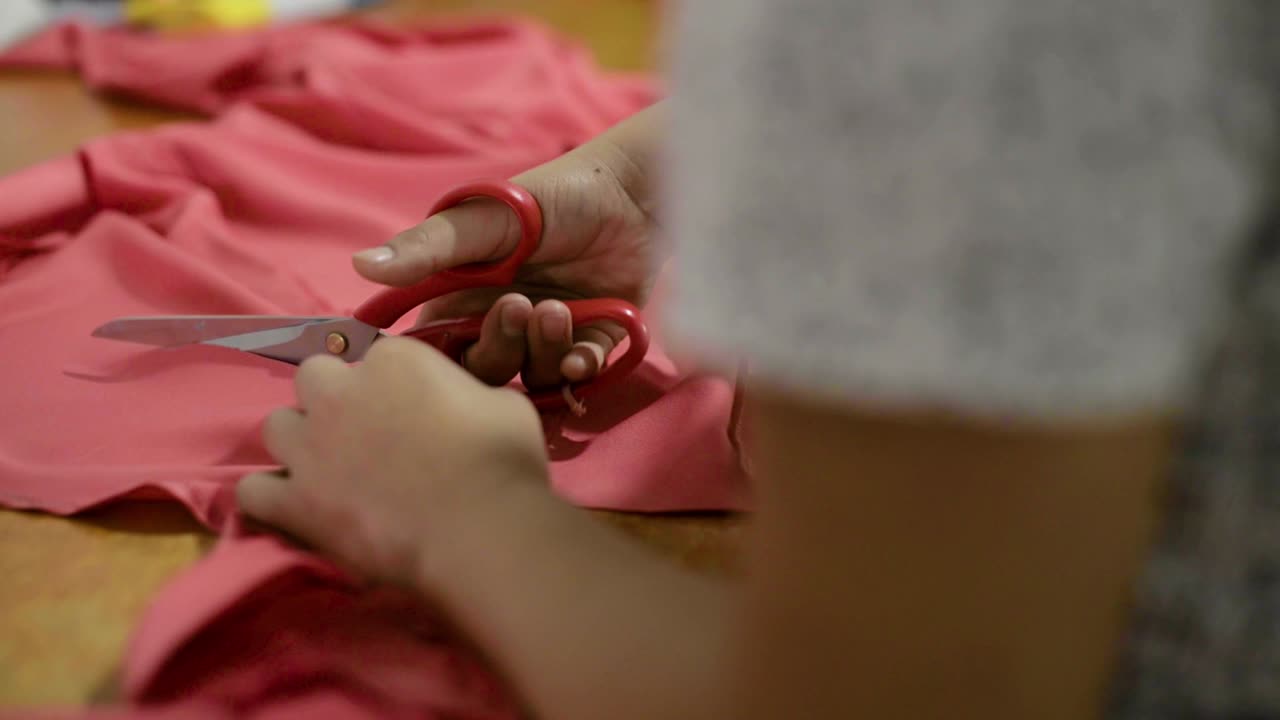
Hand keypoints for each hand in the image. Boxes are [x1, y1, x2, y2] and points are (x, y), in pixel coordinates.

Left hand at [235, 336, 548, 584]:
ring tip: (329, 471)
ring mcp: (312, 447)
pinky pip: (253, 492)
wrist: (482, 530)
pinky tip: (298, 509)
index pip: (374, 356)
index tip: (408, 410)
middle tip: (364, 435)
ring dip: (299, 443)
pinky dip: (272, 499)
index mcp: (394, 361)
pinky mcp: (296, 502)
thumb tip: (463, 405)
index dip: (390, 385)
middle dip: (333, 399)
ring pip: (276, 426)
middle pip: (313, 377)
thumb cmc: (503, 463)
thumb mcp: (503, 405)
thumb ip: (468, 394)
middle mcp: (342, 392)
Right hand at [352, 106, 662, 390]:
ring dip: (542, 355)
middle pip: (483, 372)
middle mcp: (501, 323)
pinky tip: (582, 352)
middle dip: (498, 351)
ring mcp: (547, 335)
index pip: (434, 351)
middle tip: (518, 308)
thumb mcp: (481, 220)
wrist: (632, 191)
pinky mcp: (594, 340)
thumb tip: (361, 265)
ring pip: (531, 377)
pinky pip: (579, 376)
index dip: (435, 364)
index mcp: (461, 298)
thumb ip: (427, 247)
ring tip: (559, 310)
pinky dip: (578, 370)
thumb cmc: (549, 198)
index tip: (448, 351)